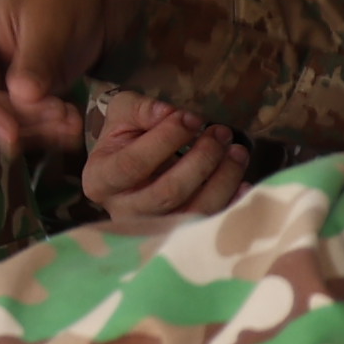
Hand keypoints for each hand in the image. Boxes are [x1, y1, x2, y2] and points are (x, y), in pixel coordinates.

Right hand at [0, 0, 123, 158]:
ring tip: (72, 122)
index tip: (13, 136)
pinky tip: (69, 124)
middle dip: (18, 122)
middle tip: (62, 119)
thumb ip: (36, 61)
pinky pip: (13, 120)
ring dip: (33, 129)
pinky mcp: (2, 92)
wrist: (94, 2)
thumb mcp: (51, 24)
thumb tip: (22, 97)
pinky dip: (40, 127)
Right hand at [78, 92, 244, 228]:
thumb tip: (172, 114)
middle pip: (168, 192)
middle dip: (202, 158)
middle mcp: (122, 210)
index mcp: (100, 180)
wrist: (128, 166)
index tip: (193, 118)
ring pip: (194, 211)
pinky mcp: (179, 235)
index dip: (167, 139)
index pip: (134, 163)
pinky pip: (211, 224)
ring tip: (237, 151)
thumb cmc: (125, 137)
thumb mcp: (123, 113)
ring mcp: (152, 228)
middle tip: (221, 133)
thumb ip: (142, 108)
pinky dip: (232, 203)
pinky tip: (243, 181)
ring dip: (223, 179)